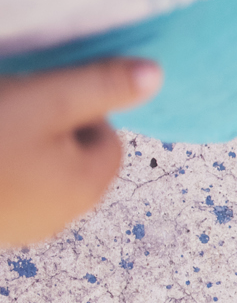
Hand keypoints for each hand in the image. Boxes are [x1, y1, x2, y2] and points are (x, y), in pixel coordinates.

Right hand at [0, 58, 161, 247]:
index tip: (37, 92)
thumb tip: (157, 74)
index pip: (108, 137)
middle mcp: (62, 216)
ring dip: (16, 145)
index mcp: (87, 185)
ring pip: (35, 173)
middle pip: (72, 157)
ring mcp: (21, 228)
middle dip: (45, 127)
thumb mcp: (45, 98)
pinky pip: (6, 190)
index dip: (76, 107)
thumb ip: (100, 85)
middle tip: (10, 108)